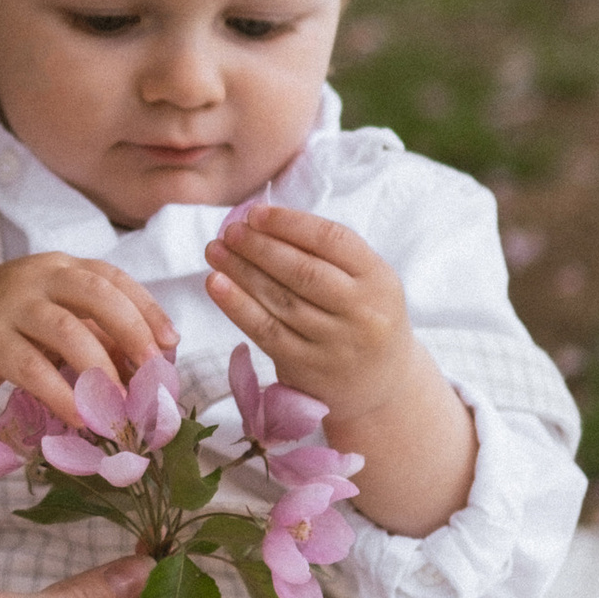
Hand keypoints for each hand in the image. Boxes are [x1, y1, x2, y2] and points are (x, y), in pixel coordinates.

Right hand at [0, 252, 177, 433]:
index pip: (113, 278)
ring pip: (67, 331)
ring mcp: (9, 305)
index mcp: (59, 267)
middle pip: (97, 295)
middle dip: (133, 333)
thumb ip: (91, 332)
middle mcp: (37, 276)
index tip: (172, 342)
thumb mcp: (49, 319)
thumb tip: (146, 365)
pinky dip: (61, 394)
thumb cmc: (3, 328)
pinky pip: (32, 367)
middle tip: (155, 373)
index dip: (147, 308)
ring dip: (101, 371)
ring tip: (120, 406)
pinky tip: (78, 417)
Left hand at [204, 204, 414, 422]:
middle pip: (302, 271)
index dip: (289, 223)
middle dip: (259, 246)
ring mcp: (335, 343)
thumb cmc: (363, 316)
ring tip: (215, 251)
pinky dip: (237, 306)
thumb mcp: (366, 281)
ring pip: (280, 300)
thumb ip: (325, 253)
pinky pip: (266, 331)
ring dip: (241, 271)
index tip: (255, 213)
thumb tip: (262, 220)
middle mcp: (361, 312)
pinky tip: (216, 284)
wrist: (383, 384)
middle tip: (230, 231)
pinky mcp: (308, 367)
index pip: (332, 240)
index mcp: (378, 279)